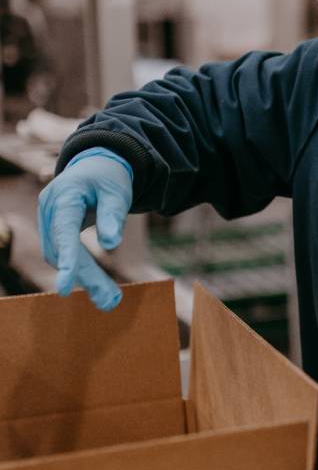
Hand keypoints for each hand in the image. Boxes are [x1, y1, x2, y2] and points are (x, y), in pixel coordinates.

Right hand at [38, 148, 133, 310]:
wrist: (96, 166)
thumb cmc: (108, 178)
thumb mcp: (117, 193)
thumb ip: (113, 216)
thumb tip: (112, 245)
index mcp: (64, 196)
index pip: (63, 231)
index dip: (65, 260)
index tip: (63, 289)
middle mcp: (49, 209)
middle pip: (62, 250)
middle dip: (85, 277)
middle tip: (110, 302)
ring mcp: (48, 220)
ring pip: (61, 256)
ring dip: (85, 279)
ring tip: (110, 300)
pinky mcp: (54, 230)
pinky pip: (64, 254)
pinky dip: (82, 271)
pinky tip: (101, 288)